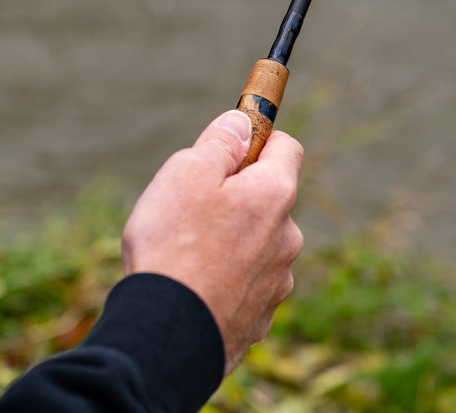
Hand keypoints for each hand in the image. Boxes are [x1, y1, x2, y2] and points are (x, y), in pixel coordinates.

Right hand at [122, 110, 303, 374]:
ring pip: (257, 243)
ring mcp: (277, 283)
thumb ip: (219, 142)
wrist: (167, 334)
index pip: (286, 148)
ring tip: (184, 250)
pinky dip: (225, 277)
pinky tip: (193, 284)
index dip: (257, 138)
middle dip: (236, 194)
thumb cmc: (174, 244)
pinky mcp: (259, 319)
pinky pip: (246, 283)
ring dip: (231, 239)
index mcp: (273, 195)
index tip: (228, 145)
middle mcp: (287, 238)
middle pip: (268, 198)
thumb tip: (241, 122)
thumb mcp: (186, 172)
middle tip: (189, 204)